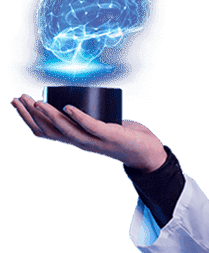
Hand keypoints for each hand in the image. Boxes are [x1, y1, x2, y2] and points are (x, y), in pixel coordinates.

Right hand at [10, 93, 167, 171]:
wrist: (148, 154)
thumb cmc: (124, 137)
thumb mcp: (99, 126)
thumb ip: (88, 117)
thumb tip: (76, 99)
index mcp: (75, 139)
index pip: (44, 132)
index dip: (27, 118)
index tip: (16, 101)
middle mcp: (81, 143)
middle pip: (49, 132)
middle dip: (30, 115)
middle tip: (17, 98)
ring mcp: (95, 141)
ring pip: (66, 131)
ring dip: (50, 116)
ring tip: (37, 102)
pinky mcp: (110, 136)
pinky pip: (91, 127)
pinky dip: (78, 117)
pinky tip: (68, 107)